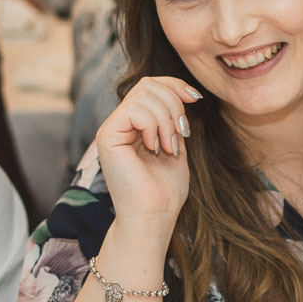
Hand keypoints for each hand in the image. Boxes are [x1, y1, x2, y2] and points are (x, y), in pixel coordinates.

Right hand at [94, 76, 200, 231]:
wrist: (153, 216)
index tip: (195, 98)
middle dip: (173, 104)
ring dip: (166, 119)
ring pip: (144, 94)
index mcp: (135, 124)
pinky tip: (155, 148)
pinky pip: (135, 109)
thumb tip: (187, 92)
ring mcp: (112, 128)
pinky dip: (153, 125)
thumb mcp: (176, 145)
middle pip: (148, 84)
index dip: (174, 85)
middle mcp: (121, 123)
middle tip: (180, 135)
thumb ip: (174, 119)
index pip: (151, 85)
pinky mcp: (107, 135)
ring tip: (168, 147)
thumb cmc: (165, 190)